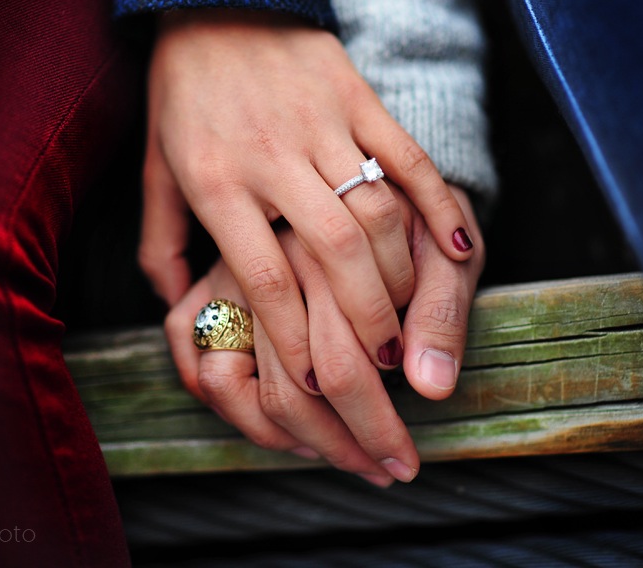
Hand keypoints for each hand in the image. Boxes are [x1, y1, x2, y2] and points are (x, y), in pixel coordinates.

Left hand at [140, 9, 476, 400]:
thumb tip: (176, 306)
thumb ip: (161, 244)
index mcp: (216, 181)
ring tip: (406, 313)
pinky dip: (438, 204)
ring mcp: (320, 122)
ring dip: (402, 272)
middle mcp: (271, 155)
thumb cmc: (182, 94)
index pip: (265, 277)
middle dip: (367, 317)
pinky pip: (408, 156)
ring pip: (378, 209)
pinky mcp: (356, 96)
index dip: (297, 338)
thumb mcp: (155, 169)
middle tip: (383, 358)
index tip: (318, 381)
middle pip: (336, 251)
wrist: (215, 0)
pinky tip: (456, 248)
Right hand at [164, 184, 483, 484]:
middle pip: (289, 390)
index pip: (342, 369)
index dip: (374, 429)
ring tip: (338, 454)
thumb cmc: (413, 223)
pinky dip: (232, 405)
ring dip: (281, 439)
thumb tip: (431, 386)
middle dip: (340, 445)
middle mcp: (266, 268)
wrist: (362, 171)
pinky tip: (288, 429)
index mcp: (326, 254)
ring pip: (230, 387)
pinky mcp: (210, 288)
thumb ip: (440, 311)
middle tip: (382, 471)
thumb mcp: (444, 254)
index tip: (404, 463)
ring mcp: (230, 277)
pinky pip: (198, 364)